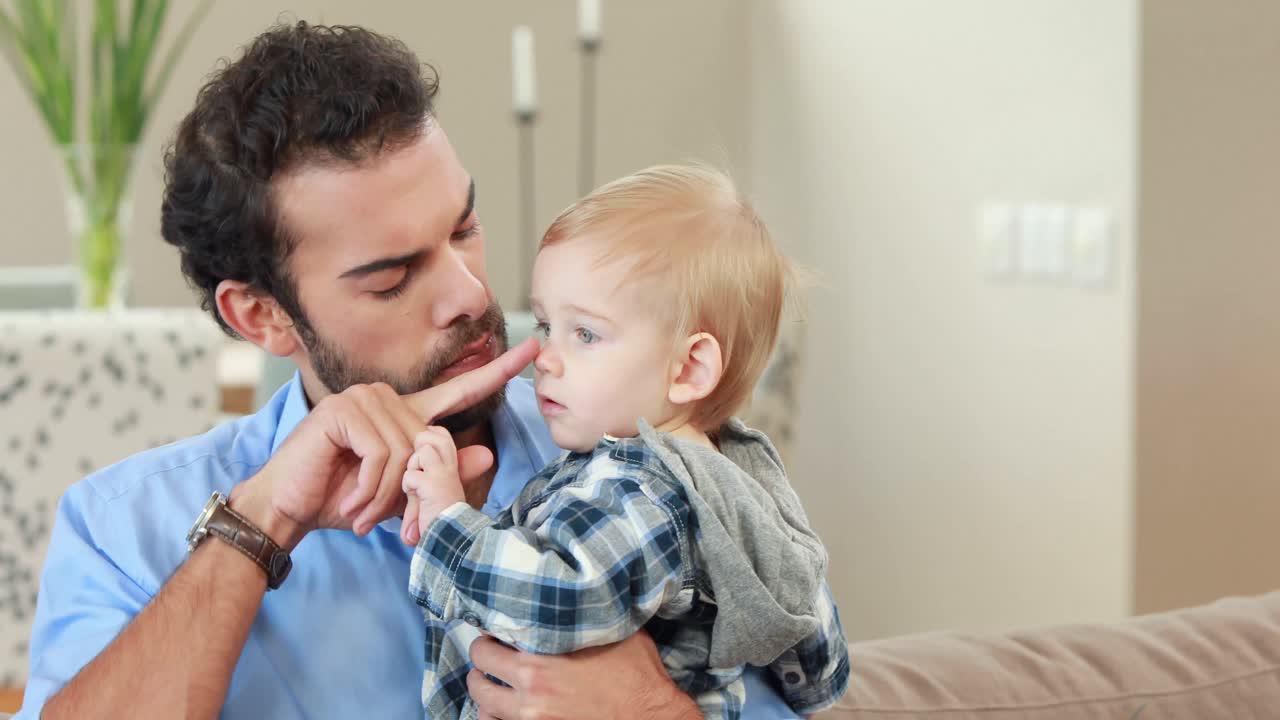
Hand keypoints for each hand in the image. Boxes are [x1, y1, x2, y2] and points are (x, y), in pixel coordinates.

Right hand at [231, 338, 539, 549]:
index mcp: (408, 415)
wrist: (288, 511)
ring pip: (409, 453)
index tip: (534, 349)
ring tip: (364, 512)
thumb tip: (488, 454)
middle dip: (415, 495)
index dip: (498, 370)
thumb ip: (442, 474)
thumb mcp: (402, 495)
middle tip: (394, 524)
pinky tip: (352, 501)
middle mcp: (389, 398)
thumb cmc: (343, 500)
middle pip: (433, 444)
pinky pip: (383, 454)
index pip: (461, 390)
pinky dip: (372, 488)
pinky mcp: (344, 409)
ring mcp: (365, 398)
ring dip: (387, 496)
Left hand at [467, 632, 698, 719]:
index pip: (491, 643)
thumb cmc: (639, 676)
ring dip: (484, 693)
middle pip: (479, 674)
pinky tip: (504, 709)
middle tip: (488, 654)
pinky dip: (496, 718)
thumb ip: (586, 613)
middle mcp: (531, 691)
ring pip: (483, 707)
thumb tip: (579, 589)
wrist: (652, 718)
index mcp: (542, 661)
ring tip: (491, 684)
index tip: (497, 630)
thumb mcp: (615, 631)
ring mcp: (532, 719)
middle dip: (482, 661)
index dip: (491, 633)